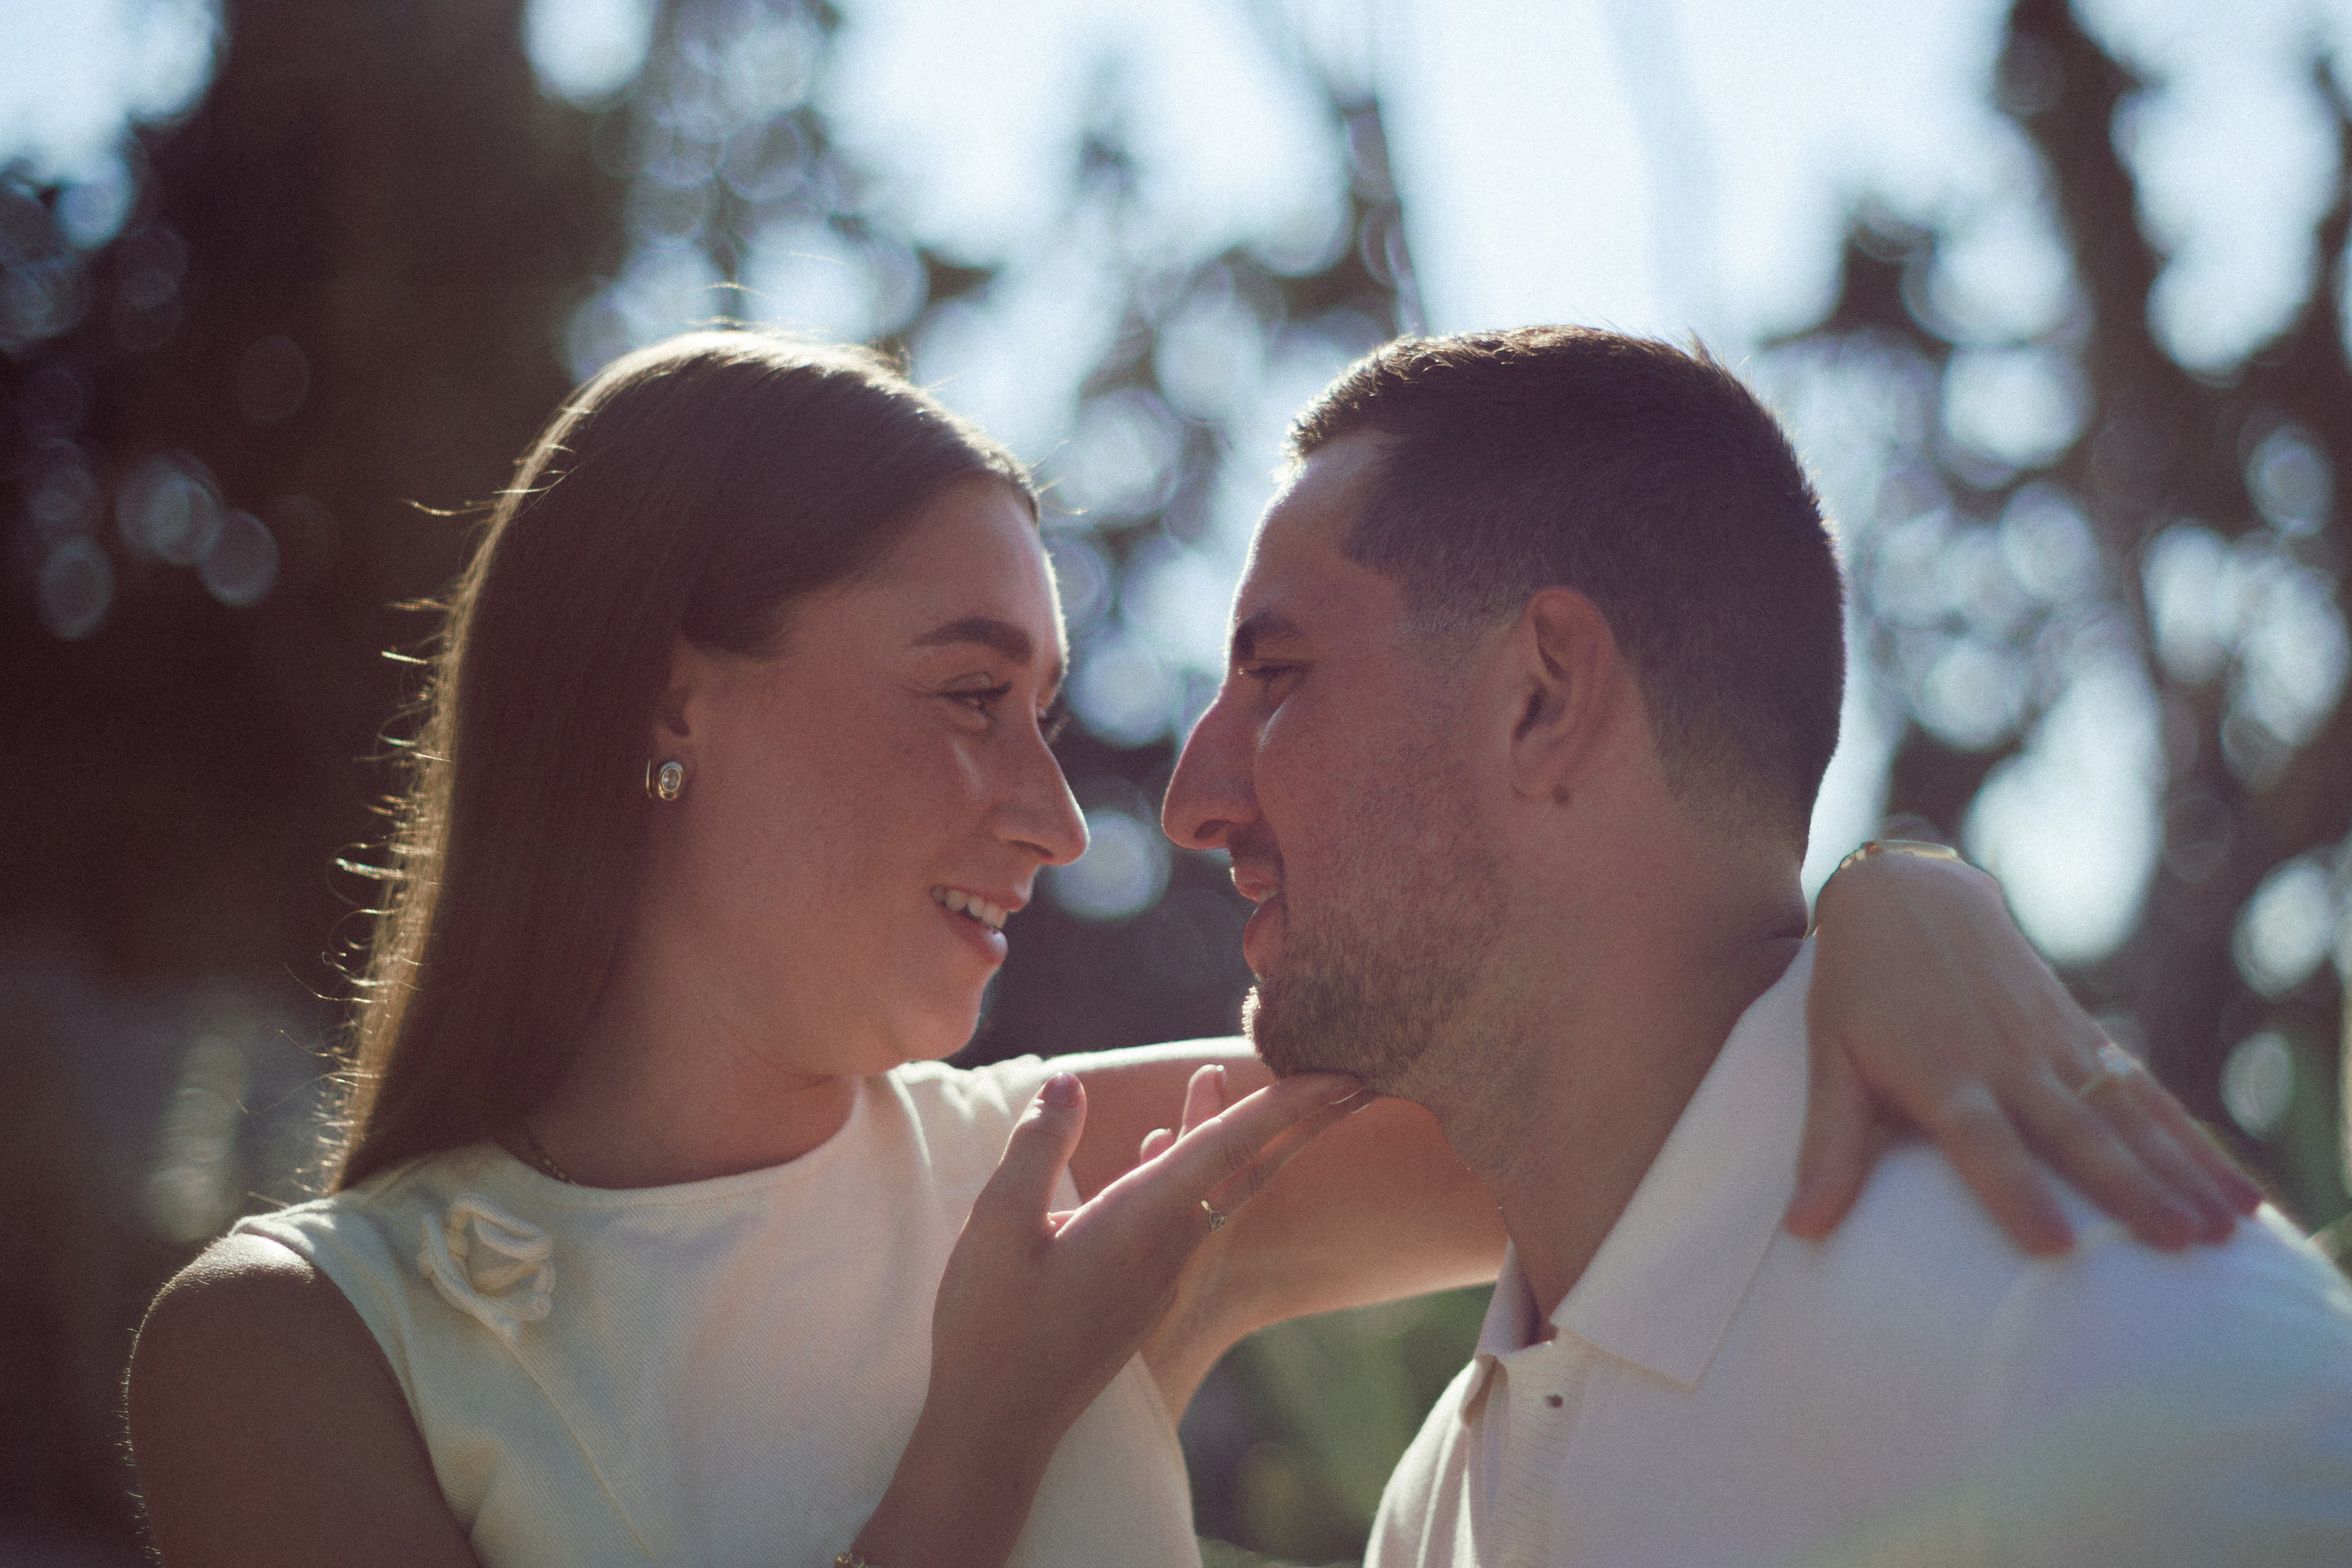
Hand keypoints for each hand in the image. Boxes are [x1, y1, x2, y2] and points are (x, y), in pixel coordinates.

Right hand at [851, 1068, 1366, 1567]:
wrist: (997, 1429)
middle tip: (1358, 1079)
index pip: (1229, 1147)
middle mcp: (1168, 1246)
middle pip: (1249, 1169)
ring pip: (1217, 1188)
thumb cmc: (991, 1330)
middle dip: (1303, 1120)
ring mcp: (1159, 1274)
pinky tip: (1168, 1140)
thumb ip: (1039, 1148)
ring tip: (1252, 1085)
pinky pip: (1187, 1212)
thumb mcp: (997, 1227)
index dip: (1286, 1105)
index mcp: (1141, 1222)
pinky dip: (1195, 1167)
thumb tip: (1069, 1082)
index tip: (1341, 1074)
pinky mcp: (1141, 1292)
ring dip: (1243, 1134)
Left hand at [1787, 848, 2260, 1254]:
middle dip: (2131, 1190)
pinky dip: (2191, 1140)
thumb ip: (1827, 1145)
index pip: (1981, 1142)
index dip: (2014, 1192)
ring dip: (2180, 1171)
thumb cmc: (1856, 989)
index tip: (2054, 1246)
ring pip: (2126, 1116)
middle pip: (2075, 1133)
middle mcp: (2006, 1060)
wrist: (1908, 896)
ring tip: (2227, 1229)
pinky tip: (2235, 1188)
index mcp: (1940, 1073)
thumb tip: (1798, 1229)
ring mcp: (2053, 1044)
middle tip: (2180, 1244)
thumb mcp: (1828, 1059)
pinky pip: (2145, 1093)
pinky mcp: (2081, 1034)